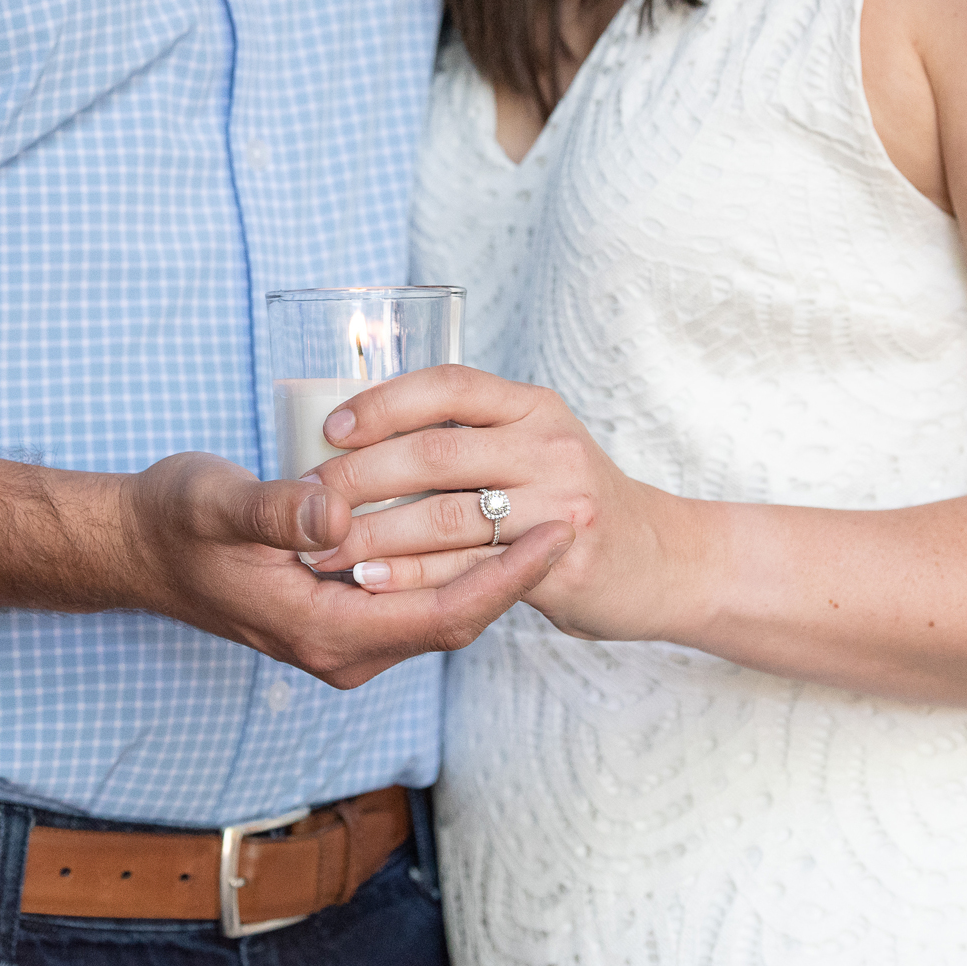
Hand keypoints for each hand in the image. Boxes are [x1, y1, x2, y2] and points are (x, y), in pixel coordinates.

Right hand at [118, 450, 572, 687]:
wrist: (133, 548)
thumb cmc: (172, 522)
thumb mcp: (217, 503)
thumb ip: (277, 509)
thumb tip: (338, 511)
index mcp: (319, 629)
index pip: (442, 615)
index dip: (507, 577)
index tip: (559, 532)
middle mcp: (339, 649)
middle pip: (455, 620)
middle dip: (518, 573)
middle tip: (578, 516)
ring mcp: (340, 638)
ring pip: (438, 613)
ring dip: (491, 569)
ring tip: (548, 515)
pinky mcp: (339, 615)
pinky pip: (416, 601)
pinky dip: (456, 566)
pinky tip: (484, 522)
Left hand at [303, 366, 696, 642]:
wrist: (659, 560)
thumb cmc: (570, 498)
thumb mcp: (534, 442)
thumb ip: (469, 432)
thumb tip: (360, 428)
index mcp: (532, 405)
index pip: (449, 385)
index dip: (384, 402)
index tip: (330, 427)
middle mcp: (549, 445)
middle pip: (436, 453)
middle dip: (360, 476)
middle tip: (307, 497)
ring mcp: (559, 504)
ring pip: (445, 516)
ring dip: (373, 533)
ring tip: (321, 548)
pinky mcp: (560, 561)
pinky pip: (469, 568)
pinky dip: (413, 575)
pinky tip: (370, 579)